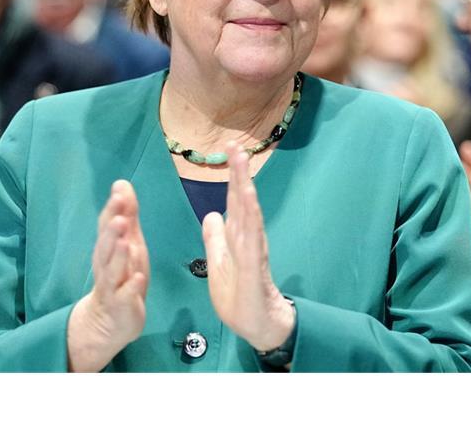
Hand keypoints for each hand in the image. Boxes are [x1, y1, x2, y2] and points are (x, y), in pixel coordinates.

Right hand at [67, 180, 149, 371]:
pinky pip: (126, 296)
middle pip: (107, 247)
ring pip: (113, 270)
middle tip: (119, 215)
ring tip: (126, 242)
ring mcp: (113, 286)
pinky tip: (139, 277)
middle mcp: (107, 265)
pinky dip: (131, 287)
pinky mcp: (122, 305)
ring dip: (119, 256)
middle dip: (112, 231)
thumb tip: (122, 183)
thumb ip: (127, 214)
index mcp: (109, 248)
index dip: (114, 209)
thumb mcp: (128, 242)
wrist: (108, 320)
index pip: (108, 225)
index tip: (120, 190)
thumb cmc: (121, 275)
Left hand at [202, 143, 293, 351]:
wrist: (258, 325)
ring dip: (245, 185)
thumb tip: (211, 214)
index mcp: (237, 237)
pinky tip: (247, 197)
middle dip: (238, 172)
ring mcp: (253, 248)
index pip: (234, 201)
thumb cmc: (239, 297)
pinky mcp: (254, 263)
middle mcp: (247, 237)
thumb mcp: (218, 264)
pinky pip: (252, 234)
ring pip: (249, 211)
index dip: (231, 177)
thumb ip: (215, 240)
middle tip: (235, 144)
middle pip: (242, 199)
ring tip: (242, 161)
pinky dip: (250, 214)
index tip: (229, 151)